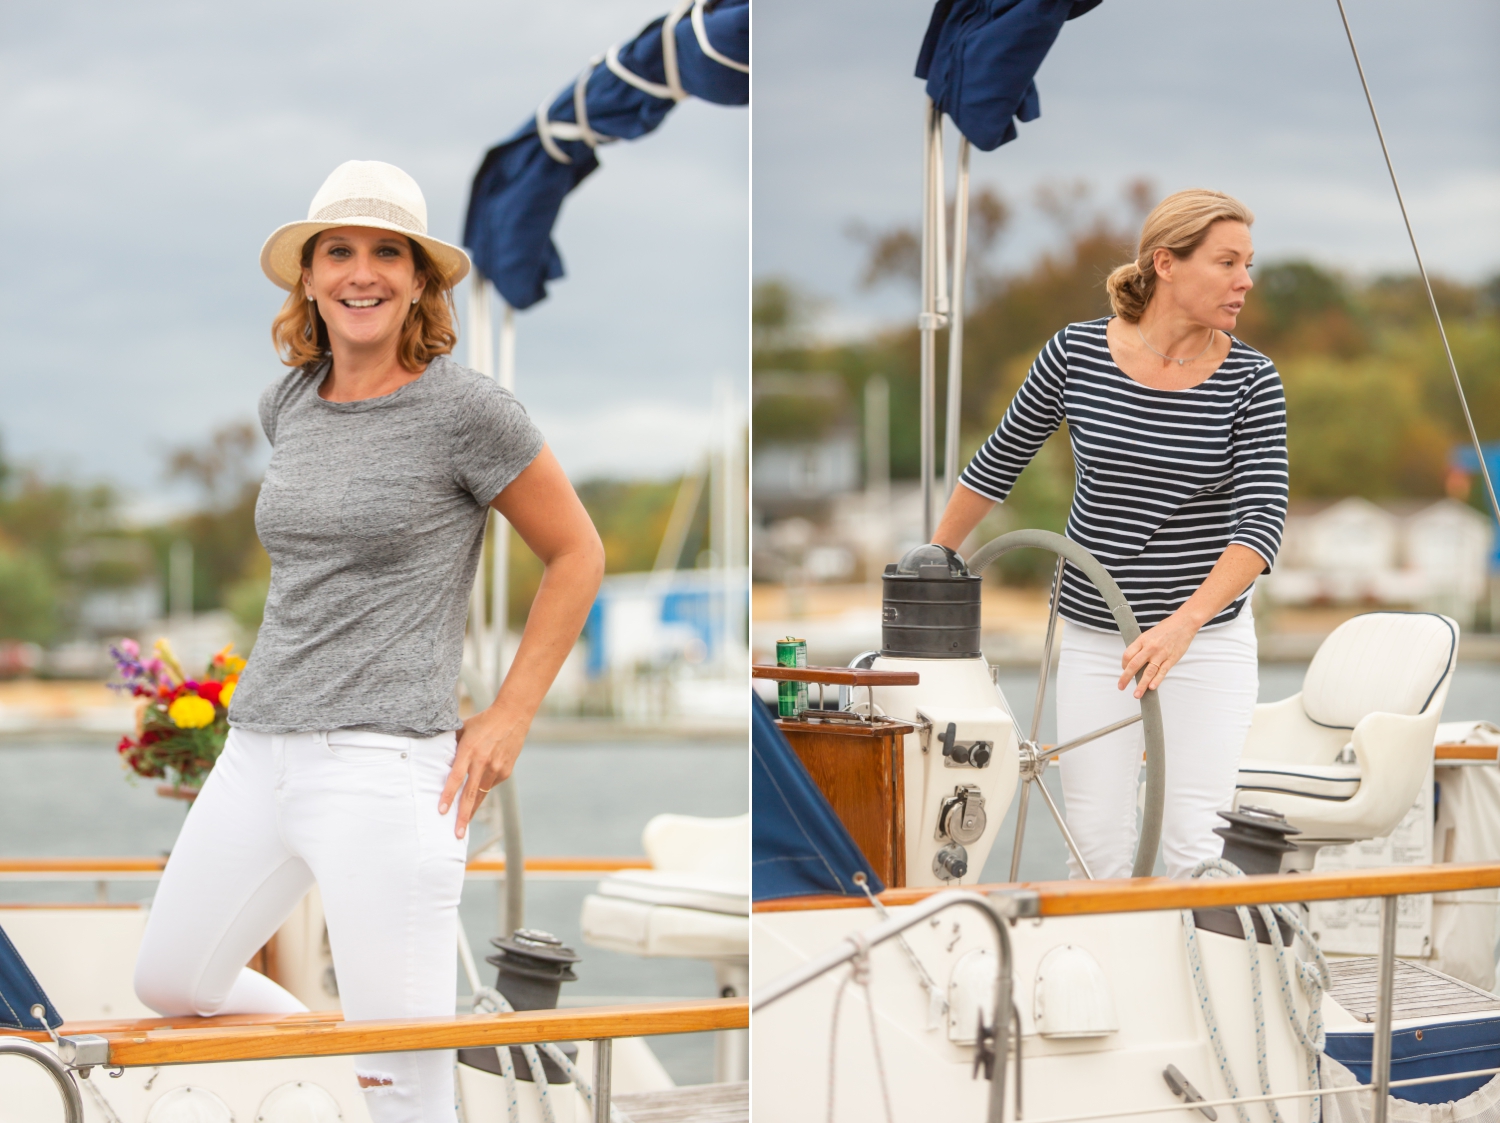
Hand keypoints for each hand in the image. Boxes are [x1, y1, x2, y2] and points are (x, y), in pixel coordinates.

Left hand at [439, 703, 528, 838]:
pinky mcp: (506, 771)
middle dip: (463, 816)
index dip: (448, 795)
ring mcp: (497, 768)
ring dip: (472, 810)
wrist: (513, 716)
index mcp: (470, 751)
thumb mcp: (463, 729)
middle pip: (470, 794)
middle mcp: (483, 762)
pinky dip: (483, 788)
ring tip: (464, 825)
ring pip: (481, 795)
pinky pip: (491, 785)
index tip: (441, 811)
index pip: (456, 778)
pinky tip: (480, 785)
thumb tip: (435, 757)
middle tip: (457, 834)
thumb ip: (451, 745)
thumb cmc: (483, 721)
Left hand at [1117, 610, 1201, 698]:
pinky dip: (1157, 680)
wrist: (1183, 624)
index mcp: (1142, 640)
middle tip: (1121, 687)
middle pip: (1134, 665)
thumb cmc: (1165, 628)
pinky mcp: (1171, 659)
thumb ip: (1140, 647)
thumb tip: (1132, 660)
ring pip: (1148, 672)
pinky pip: (1162, 672)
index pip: (1127, 655)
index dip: (1123, 665)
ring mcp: (1161, 654)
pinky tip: (1152, 687)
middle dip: (1126, 678)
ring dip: (1141, 685)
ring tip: (1137, 694)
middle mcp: (1150, 648)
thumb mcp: (1148, 634)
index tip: (1123, 670)